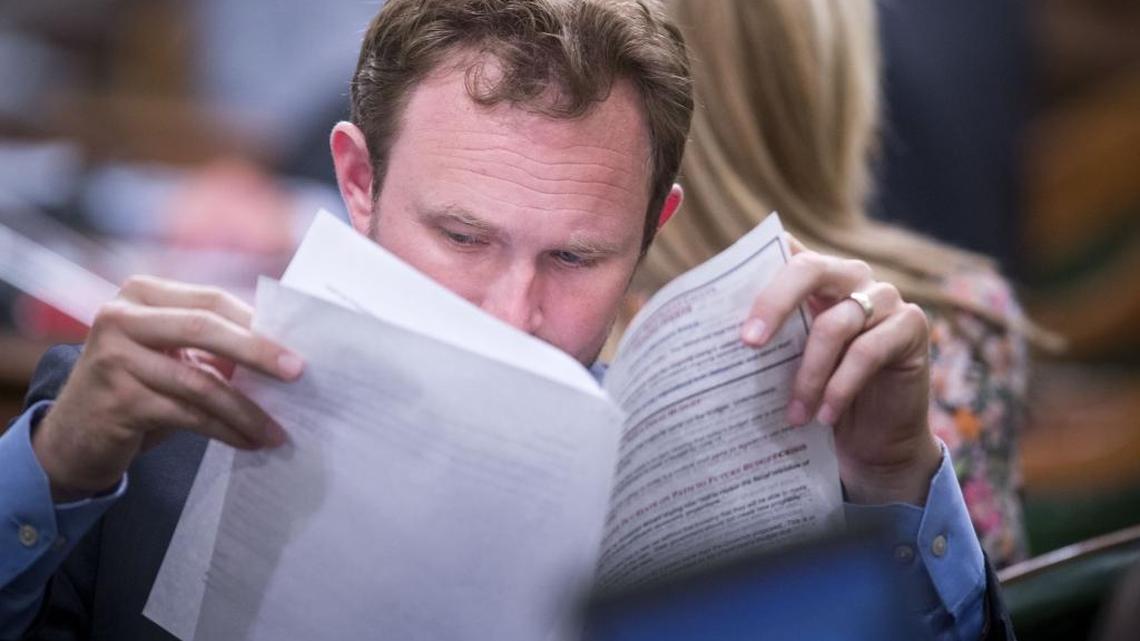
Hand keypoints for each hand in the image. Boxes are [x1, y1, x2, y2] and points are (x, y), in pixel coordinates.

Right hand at [32, 276, 303, 500]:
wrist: (74, 435)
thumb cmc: (137, 386)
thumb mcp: (170, 352)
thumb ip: (213, 342)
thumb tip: (283, 350)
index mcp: (141, 294)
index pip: (211, 300)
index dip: (257, 321)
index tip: (298, 344)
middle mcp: (120, 317)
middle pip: (205, 328)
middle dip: (258, 351)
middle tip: (298, 372)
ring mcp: (114, 358)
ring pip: (200, 381)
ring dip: (246, 409)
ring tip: (277, 429)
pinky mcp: (117, 400)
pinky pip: (188, 415)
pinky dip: (226, 430)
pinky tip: (249, 441)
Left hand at [741, 236, 940, 504]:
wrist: (876, 440)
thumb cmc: (822, 396)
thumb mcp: (789, 364)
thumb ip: (769, 339)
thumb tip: (712, 336)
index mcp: (817, 277)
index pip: (785, 255)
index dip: (757, 267)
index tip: (725, 301)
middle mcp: (852, 277)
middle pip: (809, 271)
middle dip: (773, 304)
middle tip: (747, 342)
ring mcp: (885, 298)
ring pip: (835, 325)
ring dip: (808, 374)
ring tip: (792, 414)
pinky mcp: (911, 326)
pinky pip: (867, 352)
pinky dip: (840, 387)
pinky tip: (824, 417)